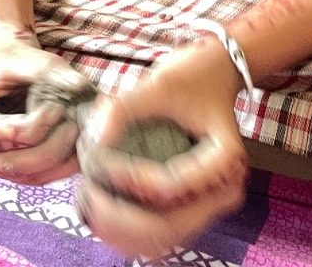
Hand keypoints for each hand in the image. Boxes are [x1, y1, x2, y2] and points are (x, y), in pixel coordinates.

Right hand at [0, 22, 93, 184]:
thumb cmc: (5, 53)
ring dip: (59, 159)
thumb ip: (49, 70)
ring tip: (79, 131)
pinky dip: (57, 164)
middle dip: (52, 147)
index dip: (38, 126)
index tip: (61, 107)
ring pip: (27, 175)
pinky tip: (74, 145)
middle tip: (77, 124)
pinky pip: (32, 176)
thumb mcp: (24, 56)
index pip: (4, 137)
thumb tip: (81, 87)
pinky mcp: (0, 167)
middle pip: (14, 164)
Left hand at [74, 40, 249, 259]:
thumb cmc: (191, 75)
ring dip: (122, 228)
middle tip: (87, 193)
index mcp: (223, 161)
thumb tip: (95, 139)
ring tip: (90, 201)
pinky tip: (102, 209)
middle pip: (168, 226)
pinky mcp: (191, 204)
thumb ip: (124, 108)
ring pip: (162, 237)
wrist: (213, 73)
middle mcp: (221, 190)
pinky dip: (129, 228)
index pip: (172, 186)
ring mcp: (206, 202)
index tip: (101, 162)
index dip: (132, 180)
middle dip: (120, 218)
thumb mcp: (158, 84)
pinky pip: (160, 232)